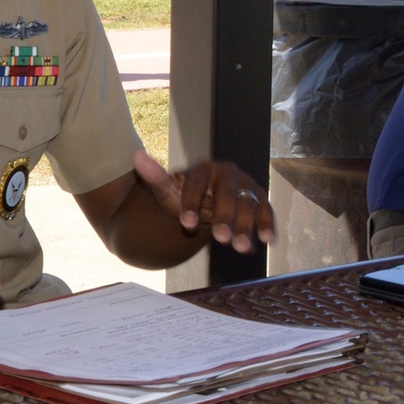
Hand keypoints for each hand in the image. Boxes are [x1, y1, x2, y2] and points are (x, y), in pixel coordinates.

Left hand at [132, 149, 274, 253]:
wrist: (205, 200)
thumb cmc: (184, 197)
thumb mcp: (167, 190)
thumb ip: (155, 177)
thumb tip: (135, 156)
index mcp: (204, 167)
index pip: (197, 184)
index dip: (192, 203)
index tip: (187, 224)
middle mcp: (228, 173)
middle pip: (227, 195)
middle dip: (224, 218)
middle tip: (220, 239)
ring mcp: (246, 185)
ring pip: (248, 204)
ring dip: (246, 226)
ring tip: (241, 248)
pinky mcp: (259, 199)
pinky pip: (266, 210)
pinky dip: (268, 223)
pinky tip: (268, 239)